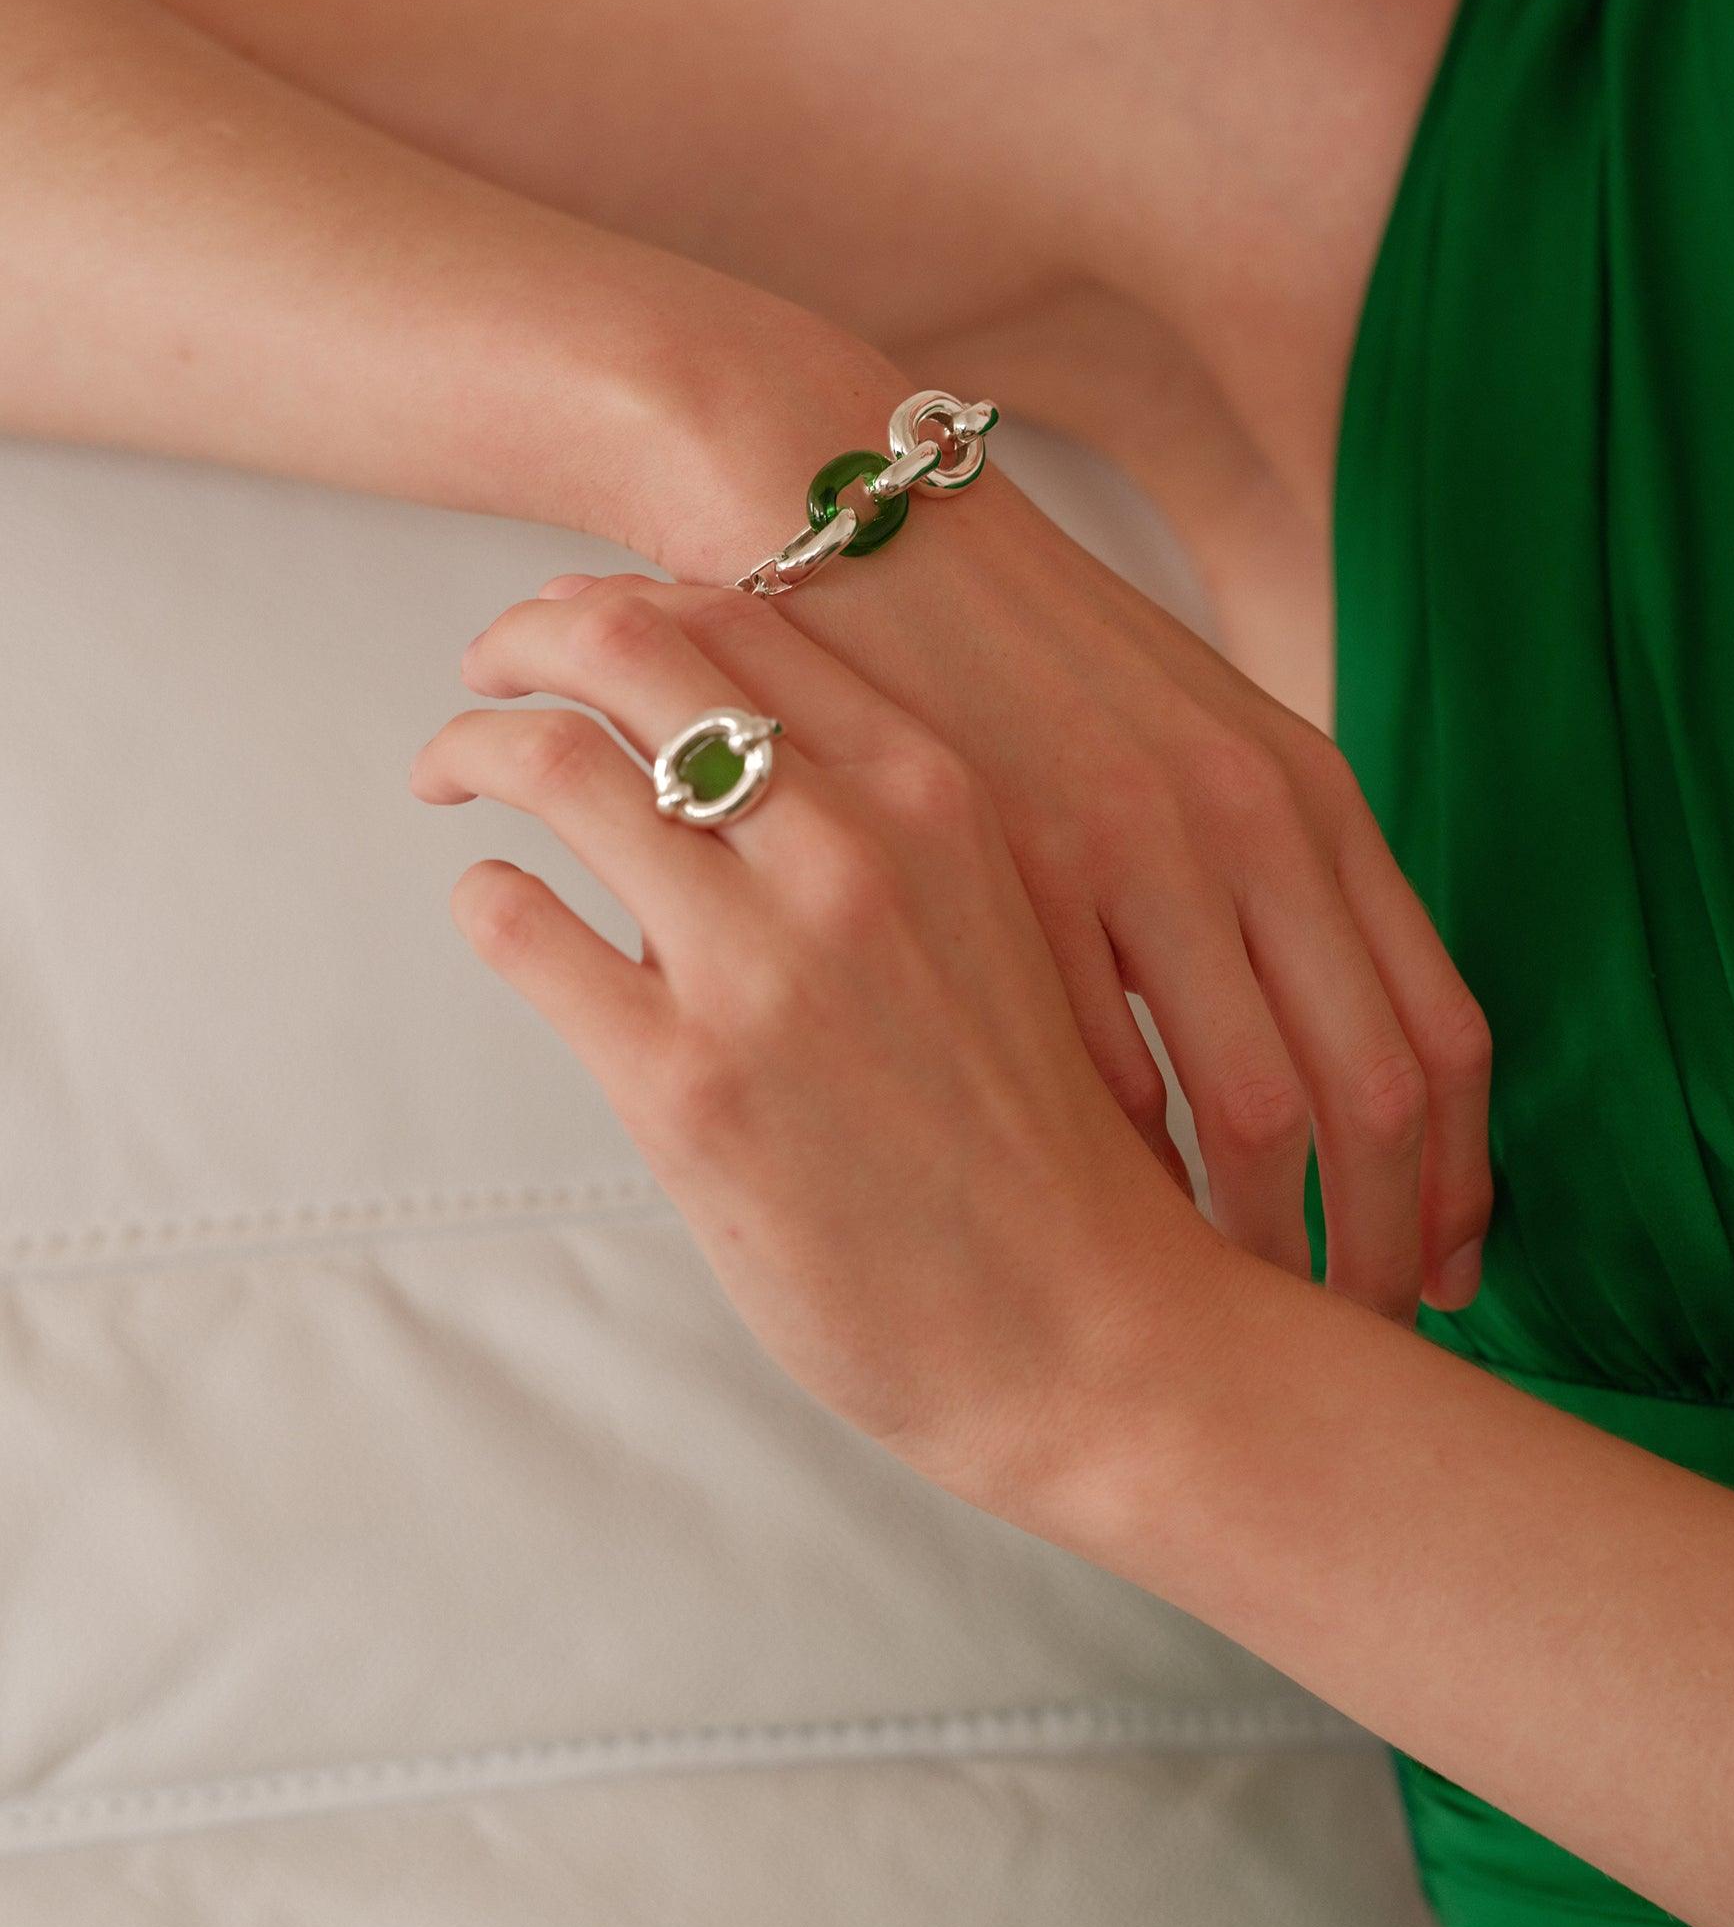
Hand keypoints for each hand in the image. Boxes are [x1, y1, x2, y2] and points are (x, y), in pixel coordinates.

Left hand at [411, 576, 1232, 1504]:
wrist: (1091, 1326)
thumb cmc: (1039, 1131)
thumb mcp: (991, 925)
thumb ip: (872, 830)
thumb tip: (706, 752)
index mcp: (937, 796)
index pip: (737, 616)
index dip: (622, 601)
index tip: (566, 627)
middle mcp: (853, 851)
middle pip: (631, 650)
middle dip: (523, 639)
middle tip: (482, 672)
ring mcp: (767, 967)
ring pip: (555, 766)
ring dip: (472, 748)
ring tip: (449, 773)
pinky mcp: (688, 1088)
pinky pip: (522, 927)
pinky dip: (487, 895)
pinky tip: (497, 905)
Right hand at [620, 455, 1492, 1318]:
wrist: (870, 538)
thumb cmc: (1034, 669)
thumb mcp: (1195, 750)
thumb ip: (1277, 891)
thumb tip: (1334, 1072)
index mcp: (1318, 804)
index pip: (1443, 1037)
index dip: (1459, 1189)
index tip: (1441, 1285)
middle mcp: (1255, 828)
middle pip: (1376, 1098)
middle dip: (1379, 1252)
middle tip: (1353, 1345)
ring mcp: (1139, 850)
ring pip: (1258, 1109)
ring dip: (1267, 1246)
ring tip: (1247, 1327)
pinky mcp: (1015, 874)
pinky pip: (1104, 1074)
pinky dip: (1128, 1185)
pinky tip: (1111, 1240)